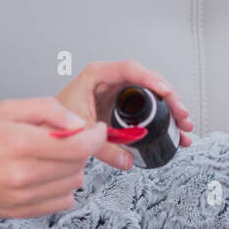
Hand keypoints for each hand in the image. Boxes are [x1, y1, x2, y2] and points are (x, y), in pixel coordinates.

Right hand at [0, 96, 110, 217]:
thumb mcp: (8, 108)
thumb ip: (48, 110)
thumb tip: (79, 124)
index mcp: (21, 144)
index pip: (79, 146)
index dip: (96, 136)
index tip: (96, 129)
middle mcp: (23, 175)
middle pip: (79, 165)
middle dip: (81, 148)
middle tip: (65, 138)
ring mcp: (21, 198)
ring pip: (73, 184)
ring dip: (72, 168)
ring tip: (50, 156)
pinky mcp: (19, 213)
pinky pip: (61, 202)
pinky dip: (62, 187)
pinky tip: (45, 174)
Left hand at [56, 60, 196, 150]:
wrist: (45, 127)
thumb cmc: (54, 119)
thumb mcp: (80, 133)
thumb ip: (103, 148)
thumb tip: (127, 159)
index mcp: (97, 76)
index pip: (130, 69)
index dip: (150, 79)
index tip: (165, 92)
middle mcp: (110, 80)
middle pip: (148, 81)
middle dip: (169, 98)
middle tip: (180, 115)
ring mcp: (117, 92)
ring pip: (152, 94)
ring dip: (170, 108)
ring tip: (183, 125)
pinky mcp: (121, 105)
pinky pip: (147, 107)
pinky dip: (162, 117)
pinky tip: (174, 131)